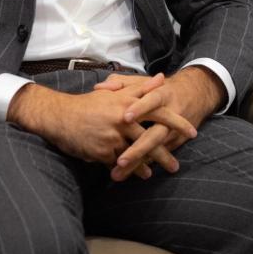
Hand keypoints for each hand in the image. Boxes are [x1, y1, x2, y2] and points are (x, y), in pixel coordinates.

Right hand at [7, 82, 167, 178]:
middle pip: (150, 138)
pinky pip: (118, 163)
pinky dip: (127, 170)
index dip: (177, 123)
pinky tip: (133, 175)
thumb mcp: (116, 92)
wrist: (60, 116)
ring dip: (146, 166)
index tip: (192, 132)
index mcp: (129, 103)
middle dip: (165, 155)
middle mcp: (123, 119)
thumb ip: (141, 88)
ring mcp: (112, 136)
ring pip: (135, 154)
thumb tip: (162, 78)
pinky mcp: (101, 151)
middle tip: (176, 166)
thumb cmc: (90, 104)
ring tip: (154, 174)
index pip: (160, 112)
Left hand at [94, 67, 220, 180]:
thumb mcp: (145, 82)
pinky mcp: (176, 141)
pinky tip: (127, 174)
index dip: (140, 108)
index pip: (152, 101)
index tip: (126, 118)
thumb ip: (122, 83)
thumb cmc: (161, 89)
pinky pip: (157, 155)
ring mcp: (174, 131)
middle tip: (120, 161)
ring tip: (118, 174)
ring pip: (155, 150)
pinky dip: (143, 164)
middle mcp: (171, 114)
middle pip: (156, 134)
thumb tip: (100, 87)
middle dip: (138, 148)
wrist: (196, 94)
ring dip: (138, 163)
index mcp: (163, 95)